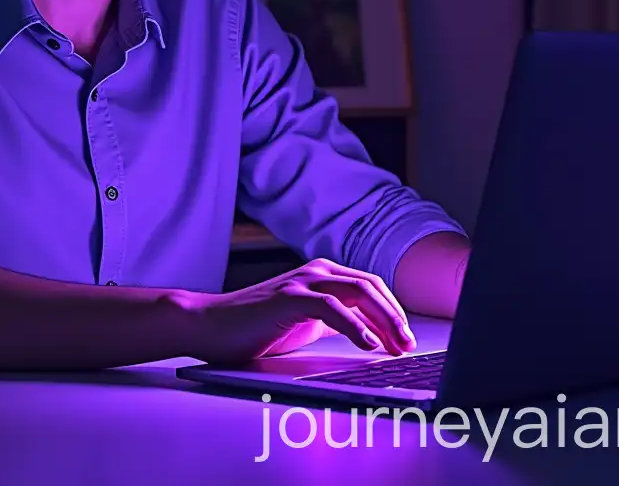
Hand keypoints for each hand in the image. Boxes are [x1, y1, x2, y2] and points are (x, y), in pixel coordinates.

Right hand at [178, 258, 416, 364]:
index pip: (370, 287)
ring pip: (358, 292)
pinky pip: (331, 308)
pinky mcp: (288, 297)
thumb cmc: (255, 327)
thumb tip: (370, 335)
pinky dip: (355, 326)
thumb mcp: (304, 322)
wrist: (210, 325)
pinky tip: (368, 345)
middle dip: (395, 317)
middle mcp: (315, 271)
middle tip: (409, 344)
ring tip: (397, 346)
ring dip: (384, 321)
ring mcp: (301, 281)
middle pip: (370, 287)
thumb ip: (334, 321)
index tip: (406, 339)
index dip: (393, 312)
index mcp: (321, 275)